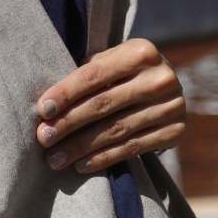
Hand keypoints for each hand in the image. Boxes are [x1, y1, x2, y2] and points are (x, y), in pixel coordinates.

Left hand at [35, 37, 184, 174]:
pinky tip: (80, 165)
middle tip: (43, 138)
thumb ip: (84, 74)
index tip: (42, 110)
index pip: (94, 75)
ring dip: (80, 147)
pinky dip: (103, 158)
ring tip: (55, 159)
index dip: (66, 93)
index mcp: (141, 52)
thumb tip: (46, 106)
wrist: (164, 87)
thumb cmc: (122, 72)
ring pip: (116, 130)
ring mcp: (172, 106)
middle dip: (68, 123)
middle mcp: (161, 78)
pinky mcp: (176, 131)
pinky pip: (132, 147)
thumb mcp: (109, 61)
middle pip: (103, 104)